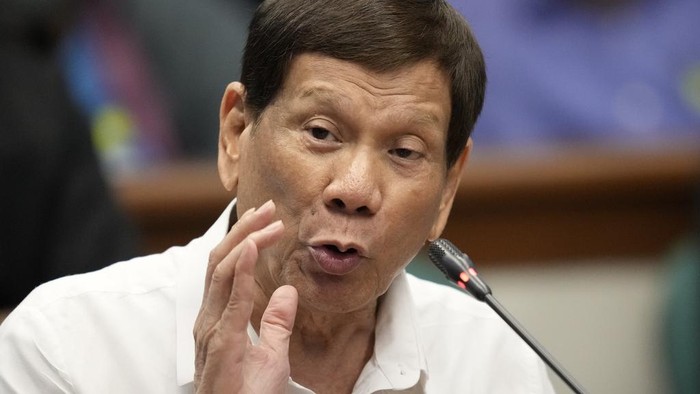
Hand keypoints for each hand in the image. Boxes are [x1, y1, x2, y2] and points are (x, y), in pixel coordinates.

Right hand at [193, 200, 298, 392]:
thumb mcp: (272, 355)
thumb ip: (276, 323)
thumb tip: (286, 292)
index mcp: (218, 319)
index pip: (227, 268)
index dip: (246, 239)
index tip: (269, 220)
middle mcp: (209, 320)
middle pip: (221, 262)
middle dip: (243, 230)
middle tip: (268, 208)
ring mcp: (211, 331)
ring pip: (221, 272)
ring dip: (245, 240)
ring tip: (266, 220)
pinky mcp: (221, 344)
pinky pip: (230, 301)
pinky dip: (238, 270)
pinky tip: (249, 248)